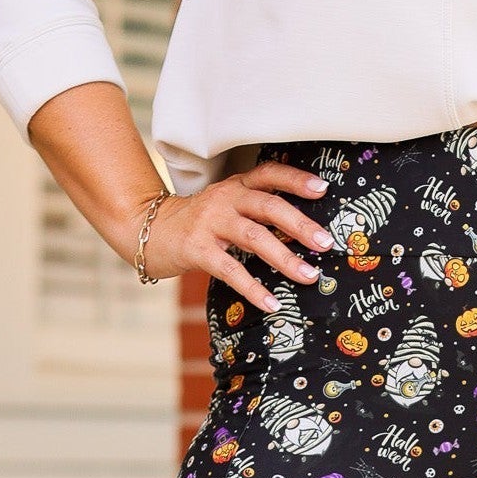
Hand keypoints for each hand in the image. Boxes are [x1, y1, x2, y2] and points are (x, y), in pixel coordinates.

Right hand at [139, 163, 334, 311]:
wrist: (151, 231)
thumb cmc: (199, 224)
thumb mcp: (227, 206)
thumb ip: (256, 210)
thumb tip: (303, 230)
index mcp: (236, 185)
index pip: (269, 174)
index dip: (296, 180)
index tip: (323, 189)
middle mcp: (225, 199)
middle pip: (268, 206)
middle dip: (300, 224)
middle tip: (325, 243)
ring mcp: (210, 223)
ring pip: (255, 237)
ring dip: (285, 258)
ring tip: (309, 276)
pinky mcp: (197, 249)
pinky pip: (231, 270)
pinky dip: (253, 288)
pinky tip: (271, 303)